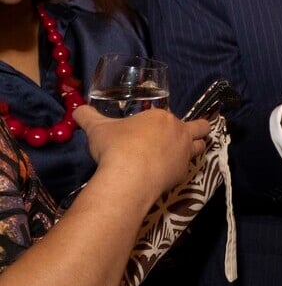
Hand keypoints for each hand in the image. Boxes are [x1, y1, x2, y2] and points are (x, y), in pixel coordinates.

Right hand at [75, 105, 207, 197]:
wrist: (128, 176)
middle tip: (189, 134)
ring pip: (200, 147)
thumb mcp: (97, 129)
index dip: (162, 123)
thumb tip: (77, 109)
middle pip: (200, 127)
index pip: (168, 116)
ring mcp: (184, 153)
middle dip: (199, 129)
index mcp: (162, 117)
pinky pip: (187, 168)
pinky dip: (181, 169)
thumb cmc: (116, 147)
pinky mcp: (183, 173)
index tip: (152, 130)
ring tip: (183, 153)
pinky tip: (169, 173)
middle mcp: (179, 132)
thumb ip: (88, 116)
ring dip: (194, 148)